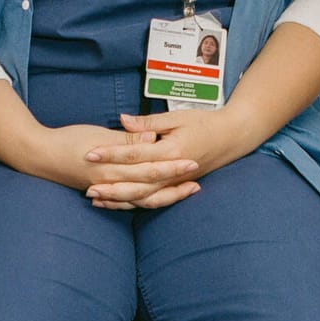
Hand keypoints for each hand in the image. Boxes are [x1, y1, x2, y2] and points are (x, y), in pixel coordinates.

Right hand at [17, 119, 200, 206]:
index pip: (149, 167)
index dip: (172, 166)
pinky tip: (154, 201)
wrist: (38, 155)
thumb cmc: (68, 139)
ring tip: (184, 192)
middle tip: (197, 182)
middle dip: (174, 186)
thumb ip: (126, 139)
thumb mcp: (99, 134)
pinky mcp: (101, 192)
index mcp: (113, 165)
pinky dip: (142, 203)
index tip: (193, 161)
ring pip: (141, 199)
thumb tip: (150, 138)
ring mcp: (107, 190)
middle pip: (150, 187)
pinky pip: (126, 203)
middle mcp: (112, 182)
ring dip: (163, 197)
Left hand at [79, 108, 254, 209]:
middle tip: (87, 188)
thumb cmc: (205, 122)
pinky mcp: (176, 187)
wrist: (233, 136)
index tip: (90, 153)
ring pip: (144, 198)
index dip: (111, 154)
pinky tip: (116, 203)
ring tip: (96, 200)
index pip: (135, 154)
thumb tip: (122, 120)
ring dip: (120, 200)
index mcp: (172, 150)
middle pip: (137, 184)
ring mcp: (176, 182)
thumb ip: (148, 122)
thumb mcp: (176, 117)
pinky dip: (133, 203)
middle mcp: (173, 171)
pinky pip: (153, 201)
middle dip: (111, 187)